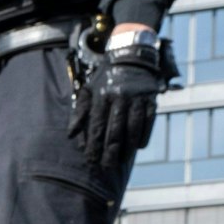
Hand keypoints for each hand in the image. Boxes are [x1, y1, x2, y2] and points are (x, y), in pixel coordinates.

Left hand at [69, 36, 166, 170]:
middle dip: (110, 151)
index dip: (93, 145)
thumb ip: (79, 113)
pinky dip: (144, 135)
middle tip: (106, 166)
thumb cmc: (105, 80)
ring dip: (127, 148)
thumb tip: (71, 136)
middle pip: (115, 130)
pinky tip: (138, 147)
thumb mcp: (88, 91)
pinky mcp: (151, 100)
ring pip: (133, 128)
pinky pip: (148, 122)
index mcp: (101, 96)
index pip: (96, 126)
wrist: (130, 57)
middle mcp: (119, 97)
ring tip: (122, 162)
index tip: (90, 160)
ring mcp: (137, 99)